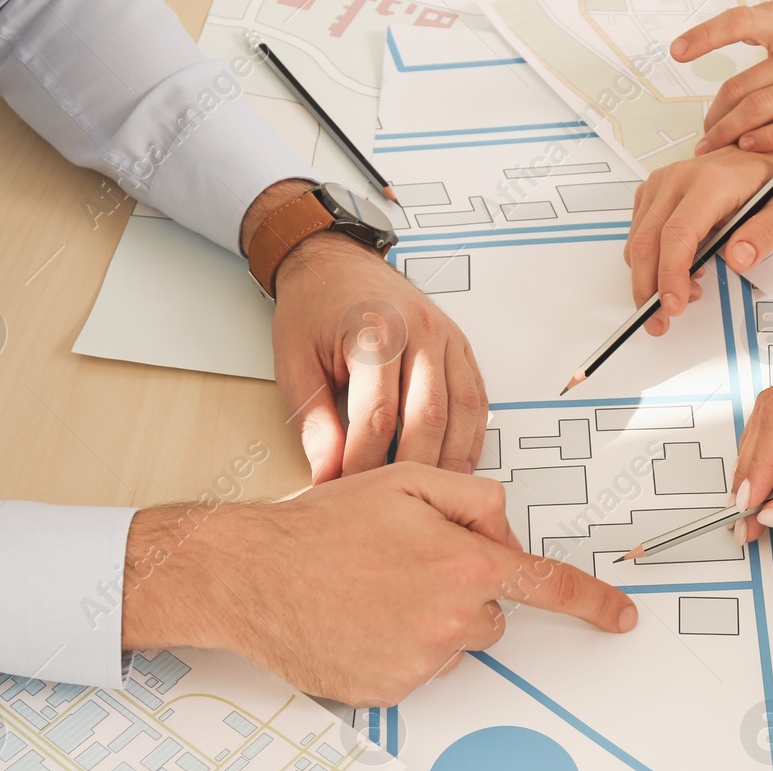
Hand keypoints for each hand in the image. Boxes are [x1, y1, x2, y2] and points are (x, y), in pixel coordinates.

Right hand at [121, 463, 637, 706]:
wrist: (250, 573)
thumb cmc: (322, 524)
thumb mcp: (407, 481)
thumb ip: (475, 499)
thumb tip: (508, 533)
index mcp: (465, 563)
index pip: (548, 587)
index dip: (593, 604)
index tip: (622, 618)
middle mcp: (451, 620)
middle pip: (491, 615)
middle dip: (463, 593)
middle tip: (404, 569)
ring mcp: (421, 663)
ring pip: (453, 645)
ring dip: (428, 623)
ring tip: (370, 594)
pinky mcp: (390, 693)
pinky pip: (416, 672)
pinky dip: (395, 651)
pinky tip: (357, 623)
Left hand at [244, 181, 487, 481]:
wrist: (335, 261)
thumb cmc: (314, 306)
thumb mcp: (295, 361)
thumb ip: (313, 421)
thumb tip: (326, 472)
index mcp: (374, 332)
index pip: (377, 418)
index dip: (362, 465)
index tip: (347, 492)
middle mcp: (419, 332)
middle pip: (427, 421)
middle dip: (409, 472)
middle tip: (392, 507)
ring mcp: (447, 339)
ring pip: (462, 415)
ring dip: (448, 463)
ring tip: (430, 497)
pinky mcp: (462, 348)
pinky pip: (478, 402)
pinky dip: (470, 439)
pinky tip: (455, 465)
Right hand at [626, 146, 772, 335]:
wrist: (762, 149)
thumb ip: (766, 234)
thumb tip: (738, 258)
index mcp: (710, 182)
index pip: (677, 234)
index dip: (670, 275)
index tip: (673, 306)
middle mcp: (678, 178)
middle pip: (647, 242)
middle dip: (648, 289)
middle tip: (659, 322)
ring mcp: (661, 183)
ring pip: (638, 242)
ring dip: (651, 279)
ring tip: (686, 294)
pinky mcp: (653, 191)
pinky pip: (638, 235)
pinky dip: (651, 262)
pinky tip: (681, 271)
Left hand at [674, 0, 772, 155]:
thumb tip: (752, 31)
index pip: (743, 20)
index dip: (705, 35)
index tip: (679, 50)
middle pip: (745, 83)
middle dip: (715, 113)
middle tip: (704, 132)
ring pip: (763, 108)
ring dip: (731, 133)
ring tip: (716, 148)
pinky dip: (767, 141)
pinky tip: (752, 148)